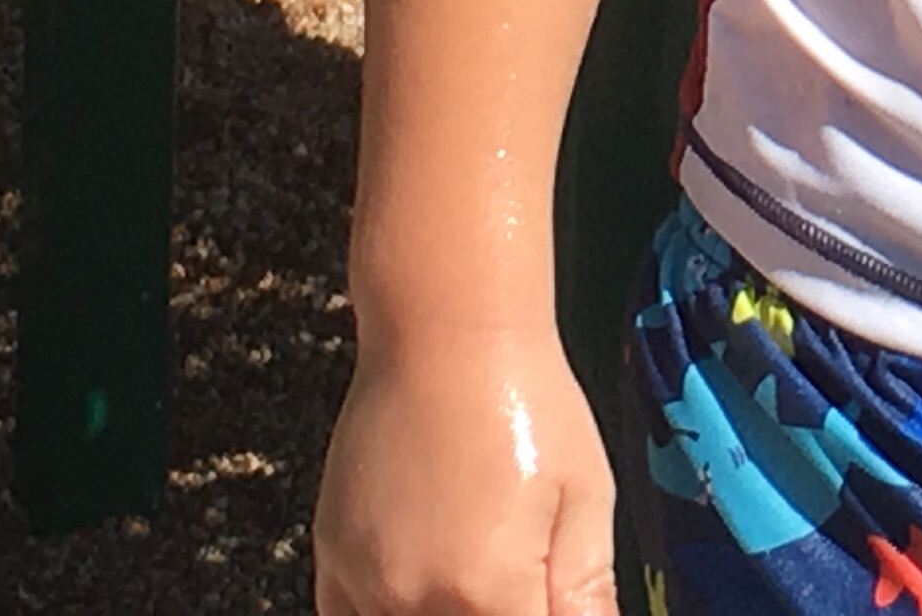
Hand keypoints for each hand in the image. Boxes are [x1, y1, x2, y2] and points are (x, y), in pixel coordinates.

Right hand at [313, 325, 618, 615]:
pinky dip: (385, 614)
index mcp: (490, 593)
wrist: (445, 334)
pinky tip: (422, 588)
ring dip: (441, 613)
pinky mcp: (333, 560)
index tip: (545, 596)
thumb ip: (588, 590)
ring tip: (472, 568)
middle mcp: (416, 600)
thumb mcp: (586, 495)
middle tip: (517, 574)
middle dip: (494, 611)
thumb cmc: (523, 401)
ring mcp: (365, 583)